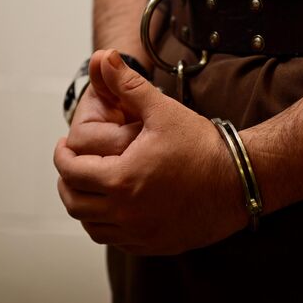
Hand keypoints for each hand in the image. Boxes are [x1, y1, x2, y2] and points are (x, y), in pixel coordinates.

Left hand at [54, 50, 246, 254]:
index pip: (70, 172)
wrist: (241, 181)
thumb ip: (128, 85)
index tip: (64, 147)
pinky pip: (116, 240)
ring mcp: (140, 233)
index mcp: (121, 179)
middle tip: (73, 166)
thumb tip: (105, 57)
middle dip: (67, 182)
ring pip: (92, 226)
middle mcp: (126, 213)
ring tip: (91, 187)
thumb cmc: (203, 147)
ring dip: (85, 206)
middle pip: (74, 203)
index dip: (62, 156)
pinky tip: (116, 208)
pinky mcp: (155, 244)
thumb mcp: (163, 111)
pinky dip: (107, 224)